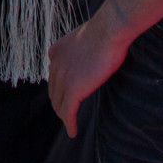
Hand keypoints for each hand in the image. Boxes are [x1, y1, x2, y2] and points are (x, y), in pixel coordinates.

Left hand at [47, 5, 134, 136]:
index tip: (65, 95)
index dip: (59, 87)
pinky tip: (72, 132)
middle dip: (59, 103)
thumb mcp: (85, 38)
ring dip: (64, 115)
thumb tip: (91, 54)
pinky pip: (68, 112)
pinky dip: (69, 124)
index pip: (54, 76)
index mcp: (56, 52)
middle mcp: (55, 65)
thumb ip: (80, 49)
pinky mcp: (73, 90)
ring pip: (59, 104)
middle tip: (67, 112)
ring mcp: (63, 78)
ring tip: (70, 123)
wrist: (109, 30)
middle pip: (54, 91)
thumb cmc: (105, 31)